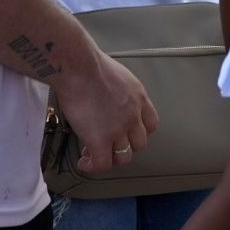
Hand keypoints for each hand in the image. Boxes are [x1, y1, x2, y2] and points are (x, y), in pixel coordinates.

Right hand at [54, 53, 158, 174]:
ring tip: (95, 154)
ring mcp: (118, 130)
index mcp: (138, 97)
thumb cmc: (88, 63)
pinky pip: (101, 164)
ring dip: (110, 158)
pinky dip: (93, 166)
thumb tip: (105, 94)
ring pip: (123, 157)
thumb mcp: (115, 74)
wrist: (78, 67)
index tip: (126, 132)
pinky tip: (84, 162)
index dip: (138, 131)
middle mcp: (132, 115)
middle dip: (124, 146)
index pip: (150, 123)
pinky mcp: (100, 140)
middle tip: (109, 144)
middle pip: (139, 143)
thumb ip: (117, 89)